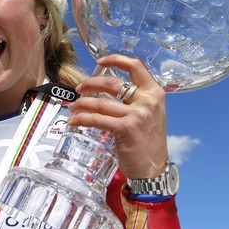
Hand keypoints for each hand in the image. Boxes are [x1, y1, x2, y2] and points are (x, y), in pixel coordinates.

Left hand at [67, 54, 167, 178]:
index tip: (100, 61)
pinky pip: (96, 119)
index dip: (116, 59)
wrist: (153, 168)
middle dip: (90, 84)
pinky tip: (74, 121)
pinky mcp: (126, 128)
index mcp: (155, 93)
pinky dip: (81, 119)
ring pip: (100, 103)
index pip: (136, 66)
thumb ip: (135, 99)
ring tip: (73, 107)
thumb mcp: (149, 114)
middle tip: (79, 89)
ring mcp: (138, 114)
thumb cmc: (147, 141)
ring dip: (81, 104)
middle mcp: (148, 101)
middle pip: (112, 82)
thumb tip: (106, 89)